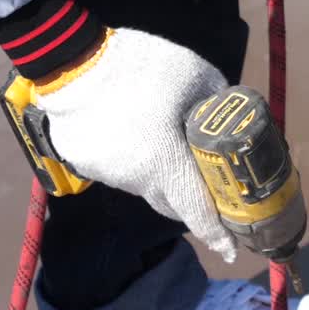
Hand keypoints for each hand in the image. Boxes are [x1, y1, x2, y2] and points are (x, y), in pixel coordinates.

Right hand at [33, 28, 236, 260]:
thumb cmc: (143, 66)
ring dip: (161, 177)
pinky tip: (136, 136)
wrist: (74, 59)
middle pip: (173, 204)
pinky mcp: (86, 166)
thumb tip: (234, 122)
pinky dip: (133, 162)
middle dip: (194, 203)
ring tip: (167, 148)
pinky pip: (119, 172)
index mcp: (167, 163)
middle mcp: (136, 179)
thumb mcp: (200, 77)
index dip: (218, 235)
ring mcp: (108, 175)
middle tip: (210, 191)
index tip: (232, 250)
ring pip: (145, 187)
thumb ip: (220, 107)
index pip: (198, 212)